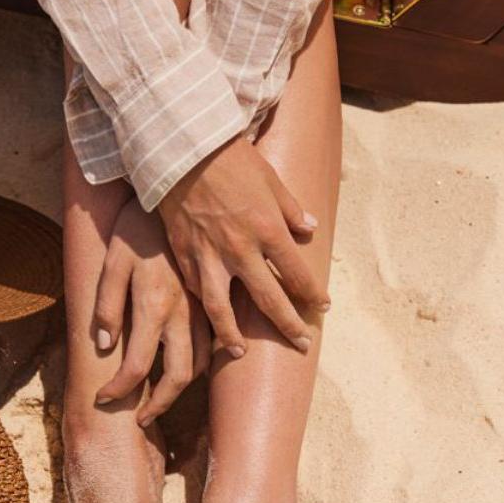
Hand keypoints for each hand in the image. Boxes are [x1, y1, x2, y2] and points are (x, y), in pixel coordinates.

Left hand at [91, 199, 210, 424]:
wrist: (177, 193)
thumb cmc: (136, 228)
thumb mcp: (112, 262)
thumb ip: (106, 306)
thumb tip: (104, 345)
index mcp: (152, 307)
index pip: (136, 366)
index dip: (119, 390)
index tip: (104, 400)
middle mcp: (181, 314)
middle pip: (177, 377)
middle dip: (158, 404)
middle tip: (142, 418)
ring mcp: (201, 307)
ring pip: (201, 362)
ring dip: (183, 386)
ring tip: (163, 397)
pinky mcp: (212, 297)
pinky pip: (215, 340)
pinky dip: (206, 360)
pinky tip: (192, 364)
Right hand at [156, 139, 327, 356]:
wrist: (181, 149)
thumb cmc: (230, 159)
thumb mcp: (270, 179)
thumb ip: (290, 209)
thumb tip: (309, 229)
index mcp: (267, 230)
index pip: (296, 274)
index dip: (312, 294)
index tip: (322, 306)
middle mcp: (240, 250)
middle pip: (269, 300)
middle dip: (288, 325)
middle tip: (301, 343)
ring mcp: (208, 256)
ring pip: (223, 310)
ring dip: (234, 335)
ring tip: (241, 353)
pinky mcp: (183, 255)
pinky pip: (197, 290)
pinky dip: (205, 309)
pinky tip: (211, 320)